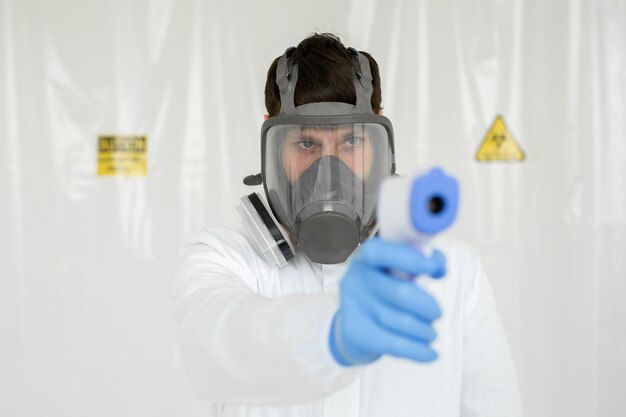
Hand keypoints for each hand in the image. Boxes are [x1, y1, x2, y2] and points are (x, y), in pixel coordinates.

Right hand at [329, 238, 445, 365]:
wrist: (354, 325)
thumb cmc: (384, 291)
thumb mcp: (396, 271)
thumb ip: (419, 261)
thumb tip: (440, 269)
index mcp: (367, 257)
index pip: (385, 253)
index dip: (412, 260)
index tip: (436, 269)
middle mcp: (356, 278)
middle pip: (401, 294)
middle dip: (428, 307)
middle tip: (436, 313)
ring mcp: (353, 306)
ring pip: (402, 322)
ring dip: (426, 331)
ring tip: (431, 333)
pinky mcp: (356, 332)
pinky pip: (396, 344)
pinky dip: (419, 350)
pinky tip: (431, 354)